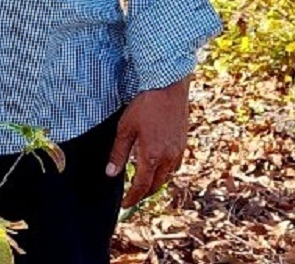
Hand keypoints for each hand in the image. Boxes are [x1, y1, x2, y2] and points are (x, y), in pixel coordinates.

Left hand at [106, 75, 190, 207]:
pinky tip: (158, 166)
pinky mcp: (183, 144)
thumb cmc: (144, 106)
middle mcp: (168, 158)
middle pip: (156, 185)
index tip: (125, 205)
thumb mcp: (125, 129)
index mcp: (151, 156)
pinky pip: (176, 166)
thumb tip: (111, 173)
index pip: (141, 186)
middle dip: (143, 194)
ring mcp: (178, 152)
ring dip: (155, 183)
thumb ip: (118, 153)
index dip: (132, 198)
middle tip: (132, 196)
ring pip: (167, 177)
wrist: (169, 89)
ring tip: (143, 183)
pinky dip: (166, 172)